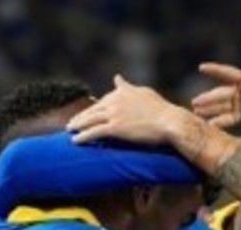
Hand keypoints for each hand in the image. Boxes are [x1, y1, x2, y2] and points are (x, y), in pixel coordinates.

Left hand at [68, 75, 192, 145]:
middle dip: (81, 117)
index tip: (87, 112)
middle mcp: (116, 100)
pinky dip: (83, 136)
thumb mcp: (144, 93)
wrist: (170, 122)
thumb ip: (128, 87)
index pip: (104, 99)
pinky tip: (75, 141)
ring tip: (70, 130)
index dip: (94, 107)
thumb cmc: (162, 110)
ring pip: (90, 119)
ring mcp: (114, 114)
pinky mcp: (115, 128)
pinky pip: (94, 132)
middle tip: (71, 123)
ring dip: (77, 125)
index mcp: (123, 92)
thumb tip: (117, 77)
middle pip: (93, 109)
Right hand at [190, 46, 240, 127]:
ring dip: (209, 111)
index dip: (215, 70)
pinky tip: (208, 127)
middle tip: (194, 103)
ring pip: (221, 108)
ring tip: (196, 114)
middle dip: (207, 98)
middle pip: (221, 94)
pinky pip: (227, 121)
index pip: (229, 74)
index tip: (201, 67)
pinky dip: (217, 124)